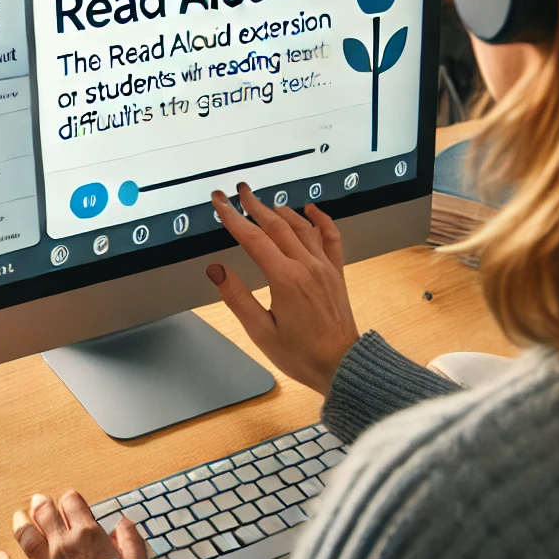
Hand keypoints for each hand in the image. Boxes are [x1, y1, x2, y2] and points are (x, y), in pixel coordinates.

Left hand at [0, 491, 147, 558]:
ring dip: (20, 524)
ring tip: (18, 518)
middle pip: (44, 513)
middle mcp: (64, 546)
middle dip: (41, 504)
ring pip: (25, 536)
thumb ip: (131, 541)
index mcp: (88, 536)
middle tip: (38, 501)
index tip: (69, 502)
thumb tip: (125, 524)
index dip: (69, 499)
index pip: (71, 502)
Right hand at [209, 184, 358, 395]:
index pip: (253, 238)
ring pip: (301, 227)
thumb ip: (237, 297)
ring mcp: (324, 267)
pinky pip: (331, 238)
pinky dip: (321, 220)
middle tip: (239, 191)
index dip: (233, 217)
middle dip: (254, 205)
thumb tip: (216, 270)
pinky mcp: (336, 273)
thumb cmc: (301, 354)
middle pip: (276, 225)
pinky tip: (312, 210)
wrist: (343, 366)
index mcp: (285, 279)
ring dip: (281, 211)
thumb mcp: (260, 331)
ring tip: (265, 202)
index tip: (220, 202)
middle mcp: (306, 266)